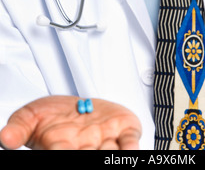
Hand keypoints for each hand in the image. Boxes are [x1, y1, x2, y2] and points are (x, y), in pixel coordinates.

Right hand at [0, 96, 141, 149]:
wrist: (75, 105)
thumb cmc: (52, 115)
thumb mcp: (29, 117)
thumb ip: (18, 127)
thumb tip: (5, 137)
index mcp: (60, 149)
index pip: (61, 155)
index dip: (63, 152)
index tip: (62, 149)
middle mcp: (85, 149)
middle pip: (88, 158)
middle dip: (90, 156)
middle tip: (86, 149)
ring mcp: (105, 141)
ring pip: (110, 154)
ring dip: (110, 155)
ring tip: (107, 151)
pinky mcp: (124, 130)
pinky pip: (130, 141)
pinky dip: (131, 147)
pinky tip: (132, 151)